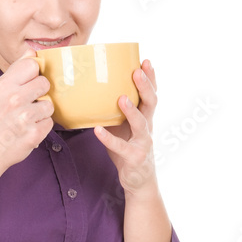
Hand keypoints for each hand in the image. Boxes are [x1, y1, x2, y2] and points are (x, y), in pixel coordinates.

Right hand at [0, 51, 53, 176]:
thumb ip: (16, 71)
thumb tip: (32, 52)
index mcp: (3, 85)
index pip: (32, 64)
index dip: (33, 74)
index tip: (27, 83)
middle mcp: (14, 99)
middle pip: (44, 83)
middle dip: (39, 93)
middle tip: (26, 104)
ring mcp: (25, 118)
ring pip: (49, 105)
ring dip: (41, 112)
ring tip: (26, 119)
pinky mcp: (34, 134)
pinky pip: (49, 123)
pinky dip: (41, 127)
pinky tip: (27, 130)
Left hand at [94, 60, 158, 195]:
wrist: (139, 181)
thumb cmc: (128, 150)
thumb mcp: (122, 128)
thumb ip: (113, 113)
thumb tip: (90, 93)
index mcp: (145, 118)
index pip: (151, 94)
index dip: (151, 78)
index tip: (146, 61)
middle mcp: (148, 128)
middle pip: (151, 104)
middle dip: (145, 87)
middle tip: (137, 71)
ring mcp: (143, 143)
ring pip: (141, 124)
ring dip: (131, 110)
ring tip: (121, 98)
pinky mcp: (134, 158)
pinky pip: (121, 147)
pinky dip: (108, 138)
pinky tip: (97, 130)